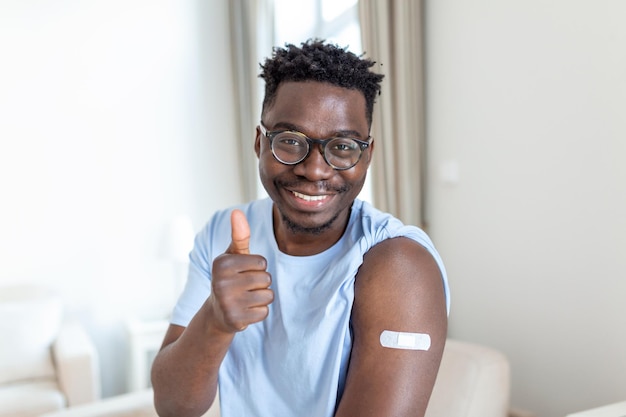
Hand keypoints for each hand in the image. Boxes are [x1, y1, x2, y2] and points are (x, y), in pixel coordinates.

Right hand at [209, 209, 272, 332]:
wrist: (217, 312)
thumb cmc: (230, 277)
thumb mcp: (233, 256)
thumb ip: (239, 235)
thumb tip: (236, 211)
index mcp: (221, 263)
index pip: (262, 262)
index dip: (258, 267)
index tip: (243, 272)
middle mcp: (220, 282)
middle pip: (266, 279)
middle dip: (261, 283)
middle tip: (244, 288)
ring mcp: (227, 302)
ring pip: (267, 296)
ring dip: (261, 298)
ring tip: (245, 298)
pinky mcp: (235, 319)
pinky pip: (264, 312)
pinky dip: (258, 312)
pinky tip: (245, 311)